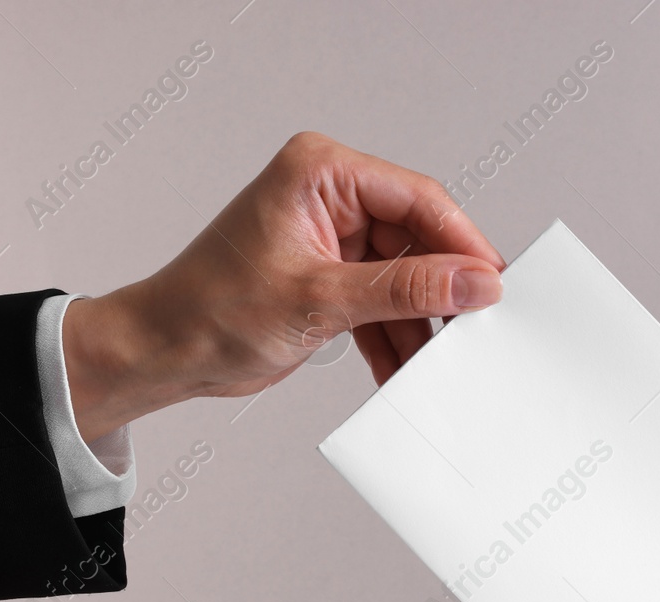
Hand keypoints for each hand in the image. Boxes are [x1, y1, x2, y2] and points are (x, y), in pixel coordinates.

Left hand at [62, 131, 506, 440]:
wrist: (165, 353)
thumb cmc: (212, 310)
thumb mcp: (320, 300)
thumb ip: (404, 291)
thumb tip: (474, 282)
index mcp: (322, 173)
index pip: (417, 199)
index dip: (462, 244)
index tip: (494, 285)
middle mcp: (331, 197)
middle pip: (418, 240)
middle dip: (441, 291)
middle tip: (473, 331)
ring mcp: (333, 238)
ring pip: (405, 278)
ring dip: (418, 323)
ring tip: (436, 362)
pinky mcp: (332, 277)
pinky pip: (383, 303)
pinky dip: (393, 338)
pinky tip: (403, 370)